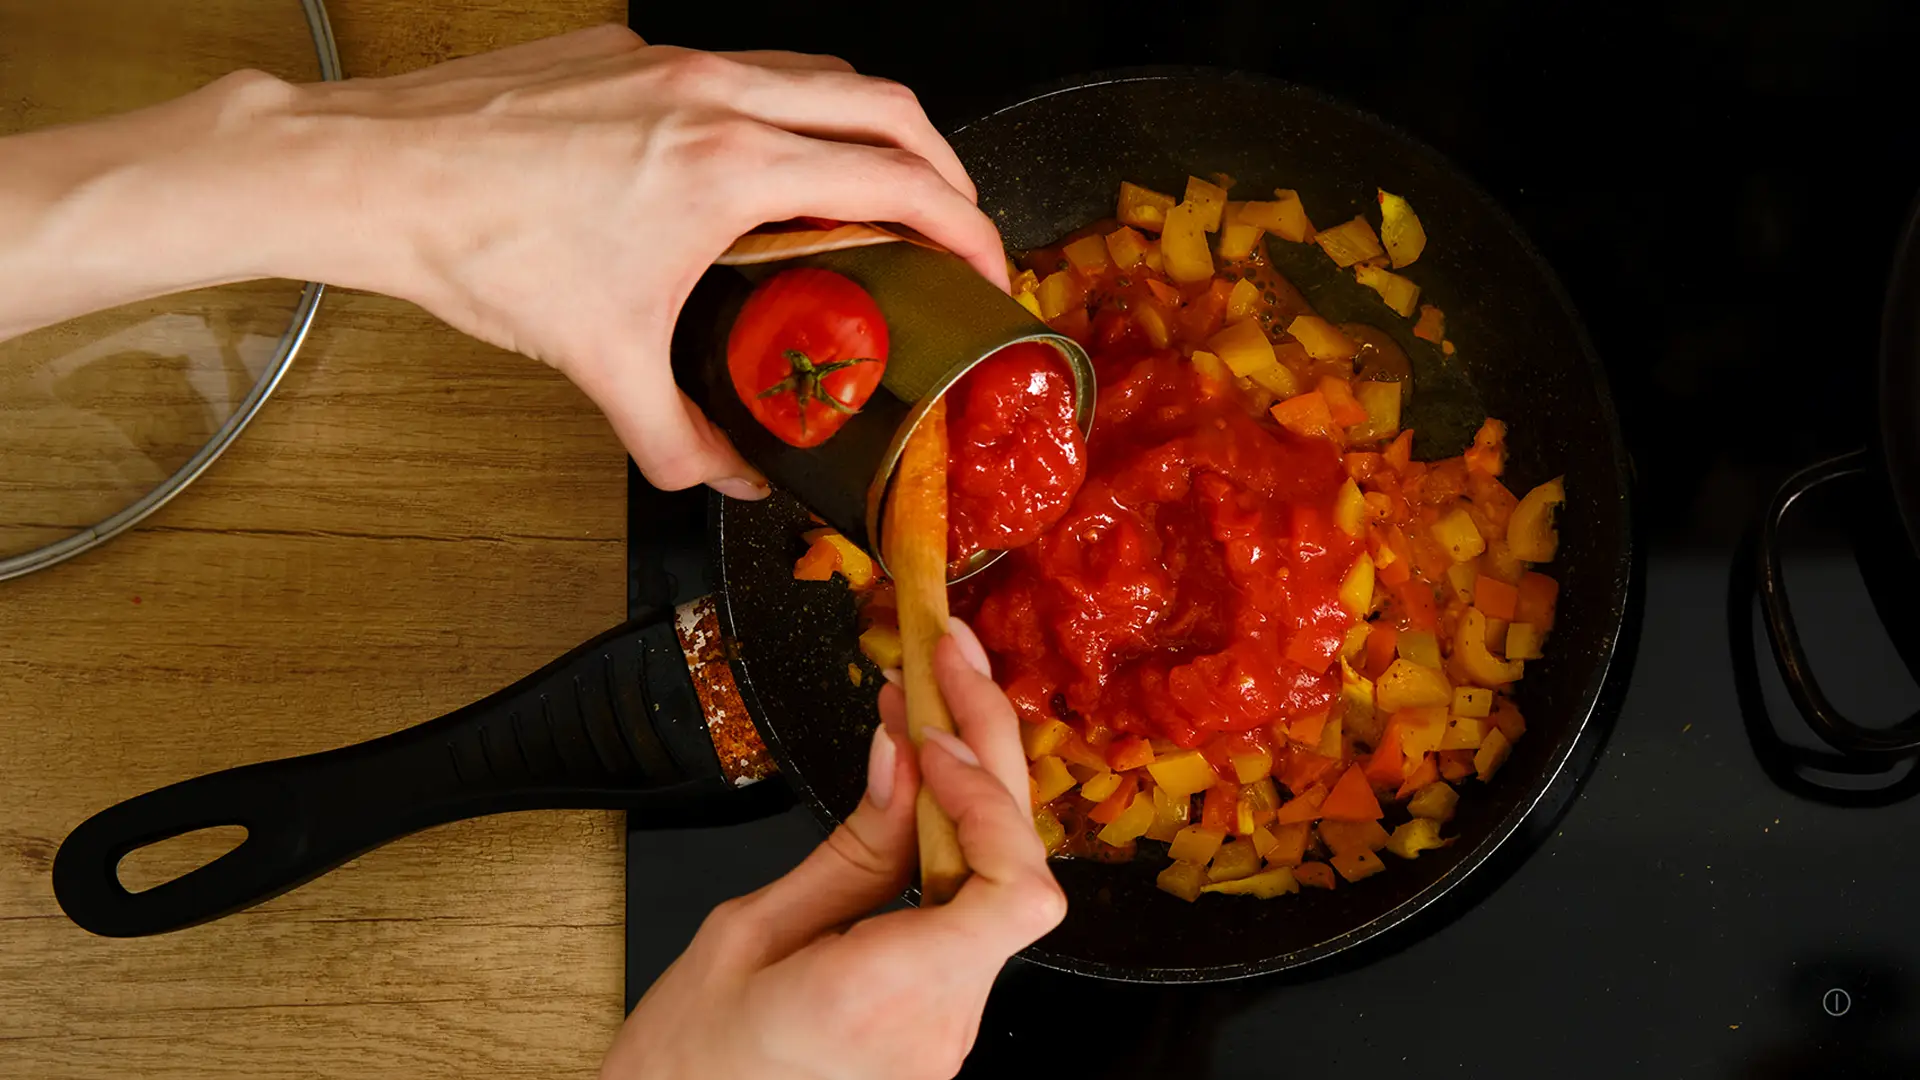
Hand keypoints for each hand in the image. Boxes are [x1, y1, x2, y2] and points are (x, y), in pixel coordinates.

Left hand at [295, 28, 1008, 496]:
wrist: (377, 170)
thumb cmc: (479, 244)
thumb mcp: (599, 362)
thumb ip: (678, 437)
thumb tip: (729, 475)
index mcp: (727, 165)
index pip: (893, 179)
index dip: (962, 222)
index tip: (983, 261)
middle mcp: (712, 92)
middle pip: (882, 101)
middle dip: (940, 157)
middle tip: (951, 216)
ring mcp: (670, 58)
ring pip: (816, 70)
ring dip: (866, 123)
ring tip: (873, 184)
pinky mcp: (628, 49)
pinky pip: (743, 66)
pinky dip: (785, 108)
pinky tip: (760, 164)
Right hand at [601, 619, 1066, 1079]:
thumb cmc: (689, 1060)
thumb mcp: (751, 930)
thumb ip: (853, 846)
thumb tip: (902, 753)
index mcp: (888, 997)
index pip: (1017, 889)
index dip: (991, 794)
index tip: (932, 731)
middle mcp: (940, 1022)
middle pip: (1018, 868)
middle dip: (988, 749)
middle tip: (946, 658)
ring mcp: (949, 1029)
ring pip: (1003, 884)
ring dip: (974, 785)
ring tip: (927, 700)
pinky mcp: (940, 1021)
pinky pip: (975, 914)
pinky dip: (956, 838)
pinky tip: (922, 781)